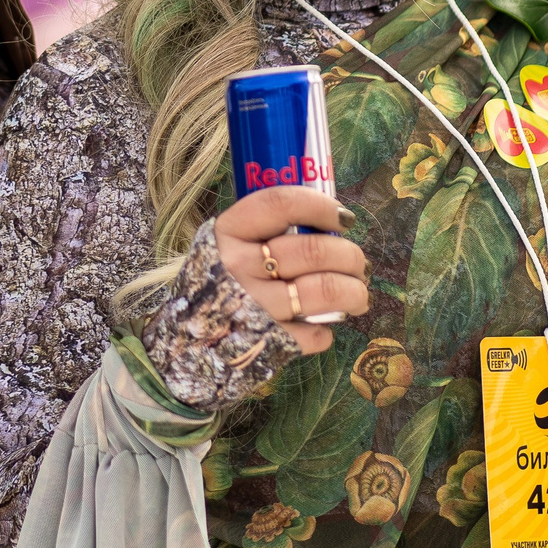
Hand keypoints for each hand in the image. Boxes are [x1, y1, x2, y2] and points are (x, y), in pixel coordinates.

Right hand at [215, 186, 368, 354]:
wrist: (188, 342)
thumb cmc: (222, 283)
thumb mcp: (232, 245)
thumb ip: (269, 230)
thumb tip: (331, 226)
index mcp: (228, 232)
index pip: (282, 203)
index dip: (321, 206)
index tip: (344, 218)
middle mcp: (238, 267)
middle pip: (314, 250)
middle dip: (351, 255)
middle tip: (359, 263)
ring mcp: (254, 307)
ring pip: (326, 290)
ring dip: (355, 291)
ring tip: (358, 294)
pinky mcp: (269, 343)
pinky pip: (317, 333)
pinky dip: (328, 328)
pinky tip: (322, 323)